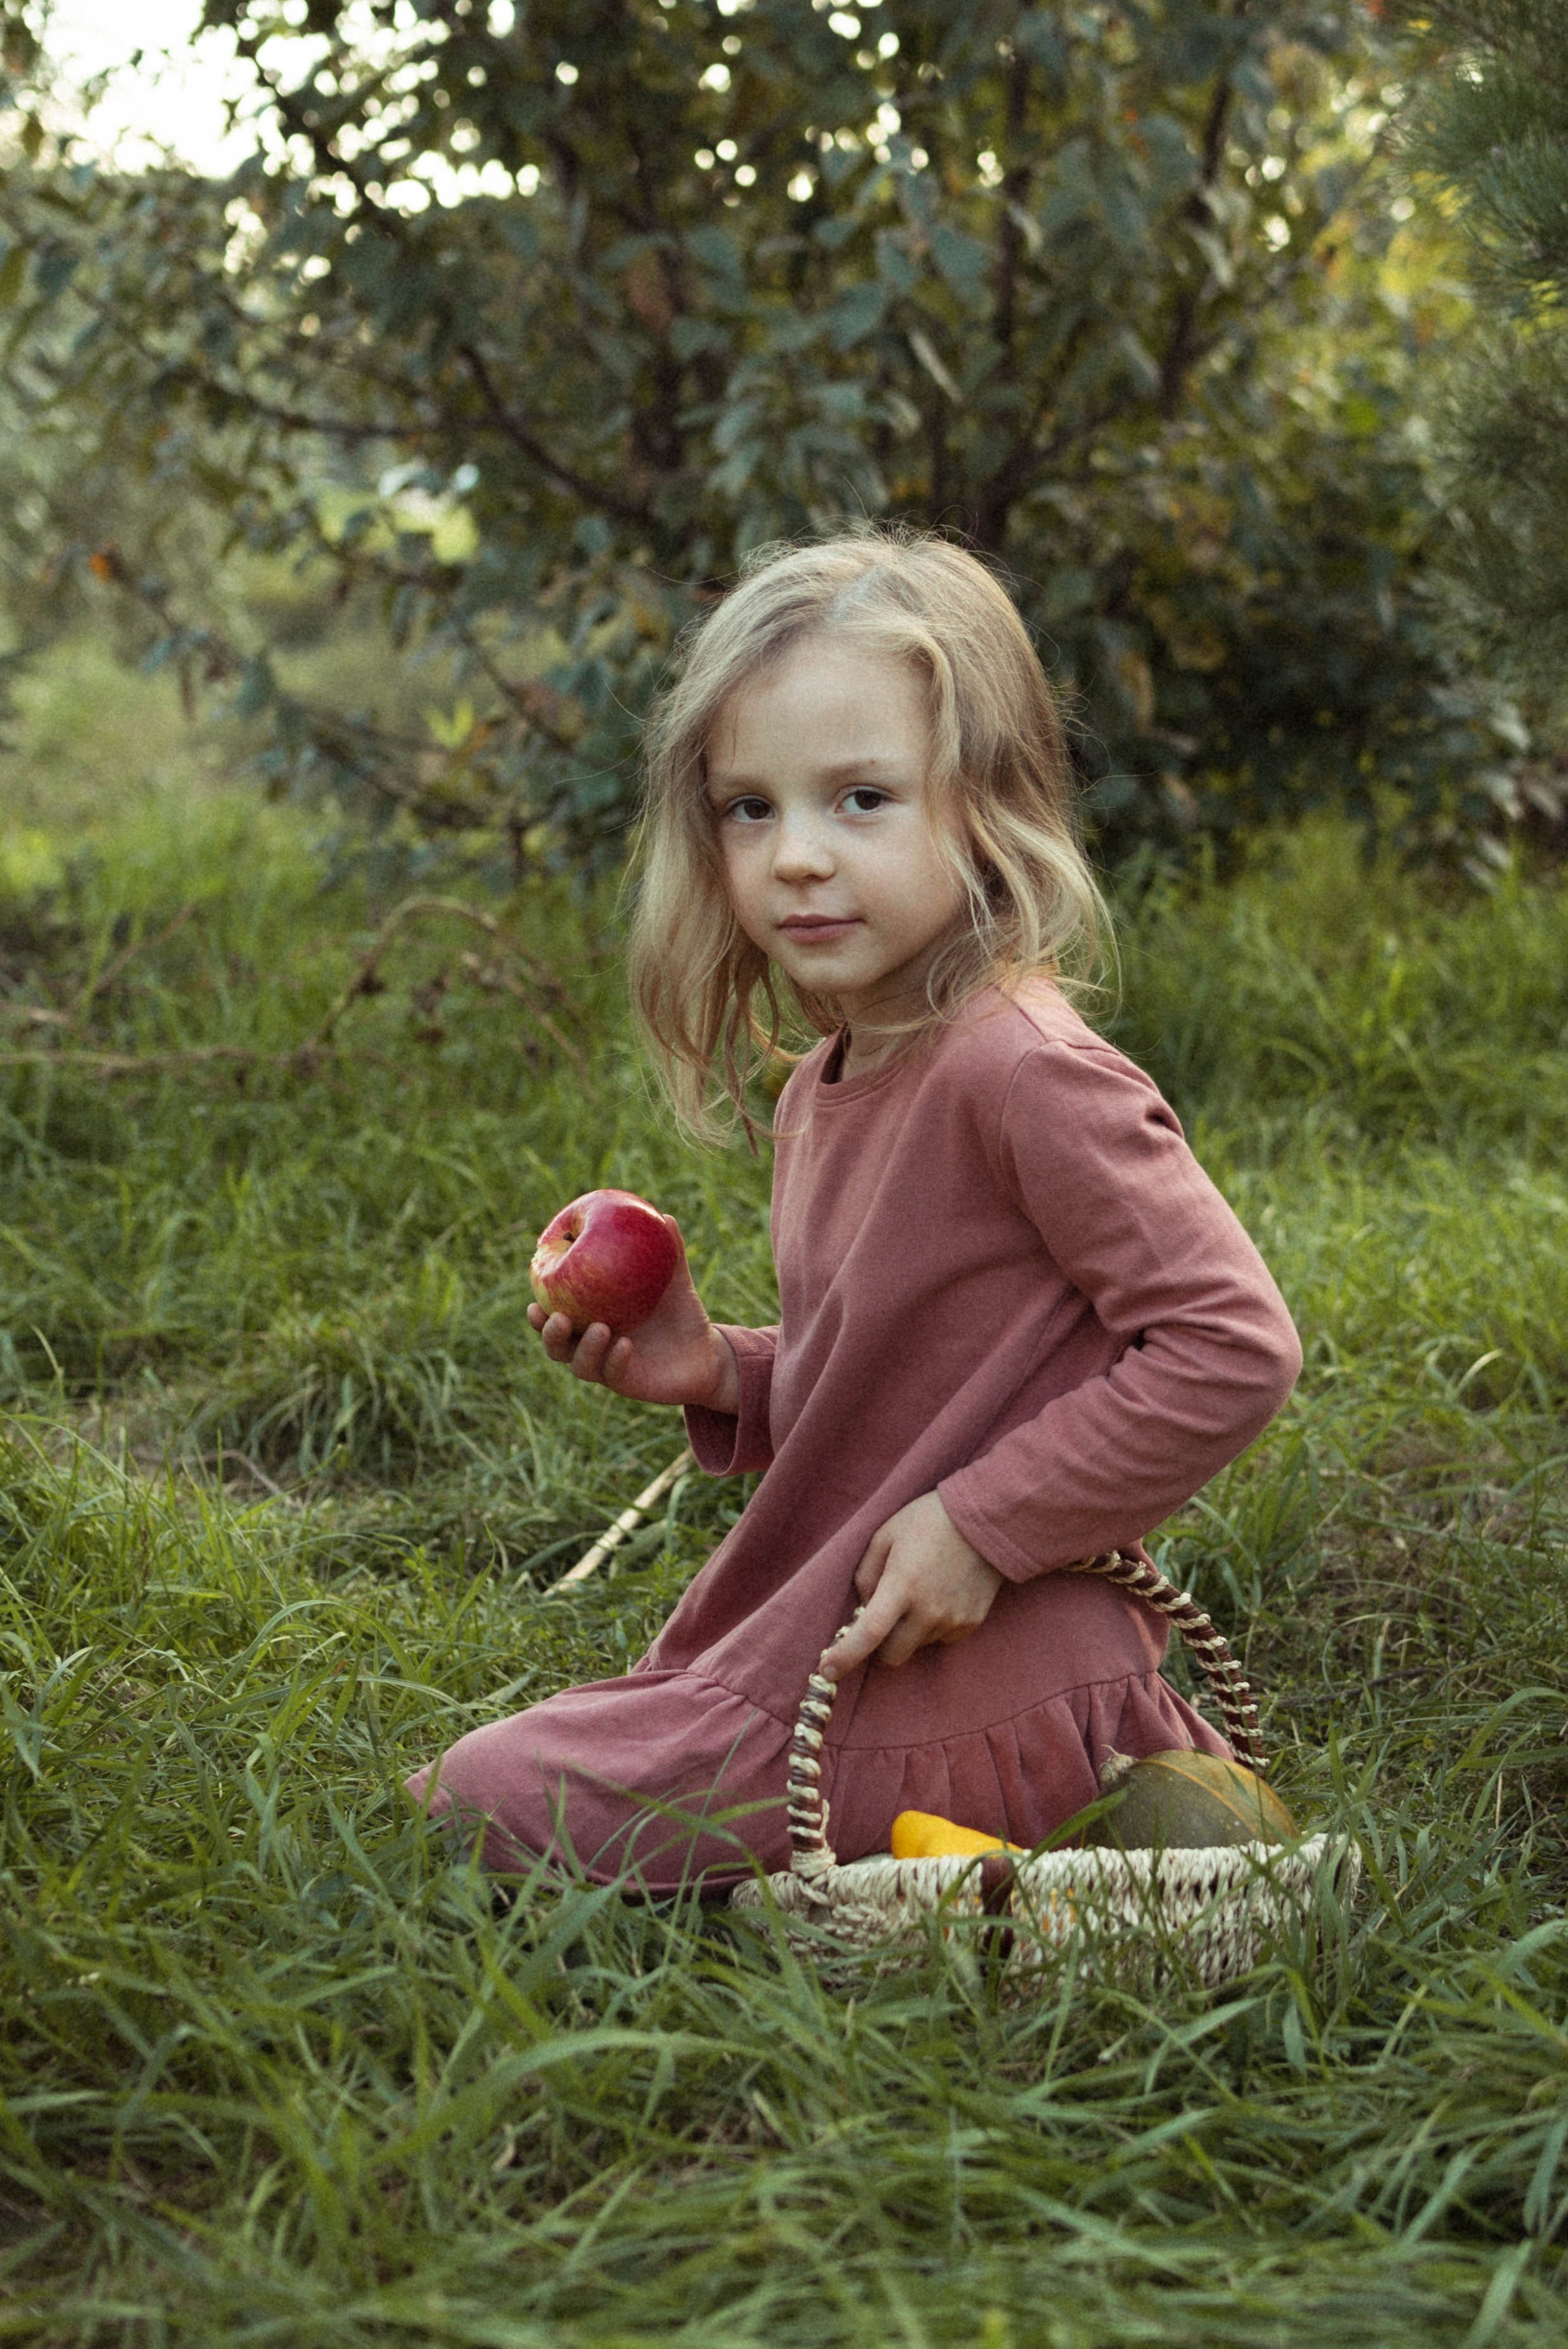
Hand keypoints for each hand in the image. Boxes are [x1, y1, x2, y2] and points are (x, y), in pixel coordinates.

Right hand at [526, 1217, 739, 1413]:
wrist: (706, 1354)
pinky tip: (624, 1345)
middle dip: (549, 1334)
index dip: (540, 1310)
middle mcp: (593, 1346)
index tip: (534, 1295)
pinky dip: (615, 1359)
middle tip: (556, 1316)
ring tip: (600, 1327)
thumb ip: (669, 1254)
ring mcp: (608, 1366)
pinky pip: (613, 1374)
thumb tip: (665, 1217)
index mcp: (592, 1318)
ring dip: (584, 1347)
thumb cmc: (680, 1313)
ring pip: (581, 1365)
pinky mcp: (627, 1383)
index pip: (557, 1315)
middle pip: (557, 1346)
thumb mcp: (675, 1282)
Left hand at [820, 1492, 1002, 1676]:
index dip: (845, 1656)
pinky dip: (932, 1626)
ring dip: (908, 1631)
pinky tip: (940, 1595)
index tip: (827, 1671)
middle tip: (882, 1619)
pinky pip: (941, 1638)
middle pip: (892, 1655)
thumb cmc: (929, 1520)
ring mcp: (953, 1619)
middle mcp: (928, 1610)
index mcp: (902, 1585)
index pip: (868, 1633)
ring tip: (920, 1592)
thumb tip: (862, 1606)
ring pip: (917, 1646)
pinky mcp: (972, 1623)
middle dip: (879, 1645)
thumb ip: (866, 1573)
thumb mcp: (886, 1535)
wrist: (987, 1520)